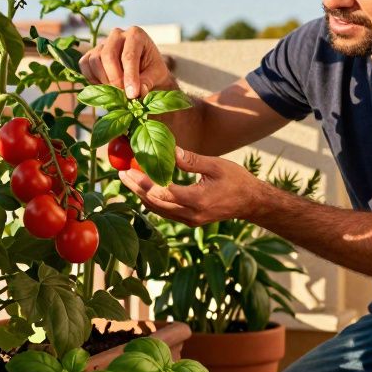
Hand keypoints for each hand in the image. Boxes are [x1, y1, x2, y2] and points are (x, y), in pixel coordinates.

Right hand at [79, 26, 173, 98]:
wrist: (143, 71)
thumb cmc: (152, 71)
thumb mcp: (157, 76)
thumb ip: (148, 82)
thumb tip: (140, 91)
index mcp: (136, 35)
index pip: (129, 56)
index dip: (129, 77)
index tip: (132, 95)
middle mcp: (117, 35)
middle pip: (108, 56)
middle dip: (114, 80)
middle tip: (123, 97)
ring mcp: (102, 43)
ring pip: (94, 61)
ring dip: (104, 81)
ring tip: (117, 93)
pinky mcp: (91, 53)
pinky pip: (85, 65)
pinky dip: (92, 79)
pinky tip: (105, 87)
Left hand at [118, 147, 264, 225]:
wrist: (251, 203)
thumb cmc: (236, 180)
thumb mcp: (216, 165)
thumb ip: (191, 160)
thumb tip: (169, 150)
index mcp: (197, 200)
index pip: (162, 191)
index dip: (143, 181)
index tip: (128, 169)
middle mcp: (191, 214)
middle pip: (155, 202)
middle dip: (136, 188)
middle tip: (121, 173)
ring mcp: (190, 221)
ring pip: (158, 209)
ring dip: (141, 195)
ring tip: (128, 179)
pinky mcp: (190, 221)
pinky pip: (165, 212)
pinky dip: (152, 200)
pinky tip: (144, 188)